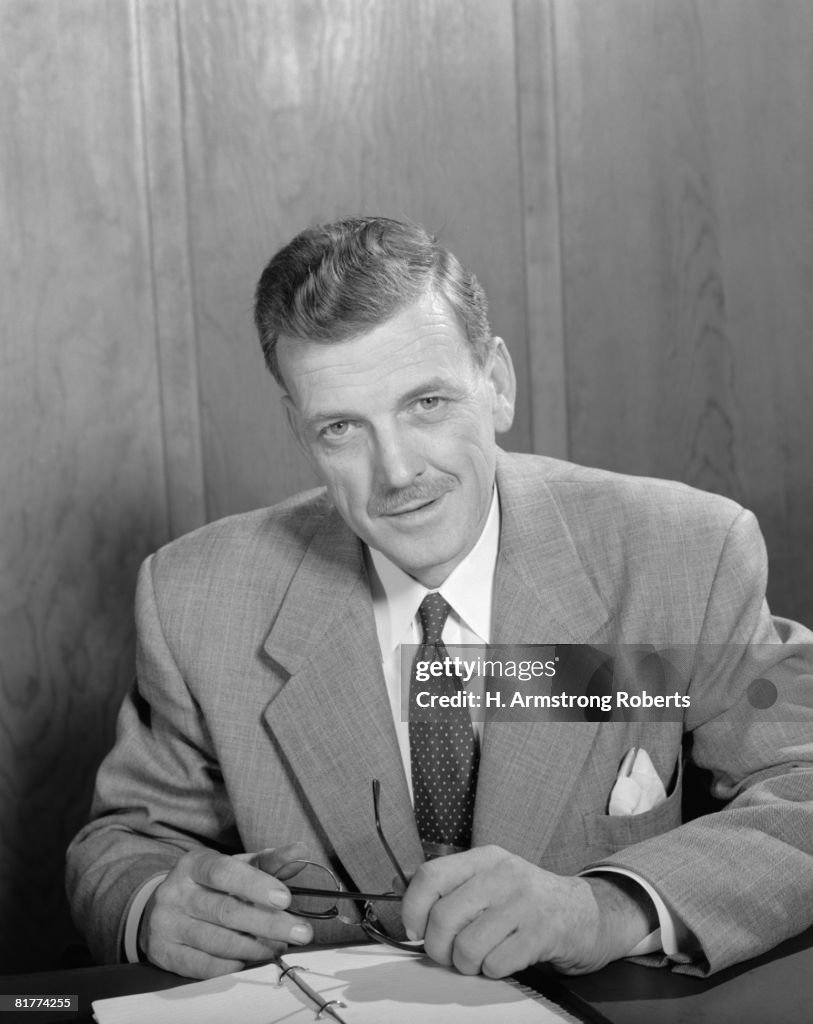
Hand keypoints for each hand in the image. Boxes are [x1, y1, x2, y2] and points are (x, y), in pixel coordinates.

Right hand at [138, 843, 313, 977]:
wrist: (162, 909)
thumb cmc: (210, 885)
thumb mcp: (235, 866)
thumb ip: (268, 862)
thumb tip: (300, 851)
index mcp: (194, 864)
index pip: (224, 872)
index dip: (255, 885)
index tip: (286, 899)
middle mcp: (176, 893)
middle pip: (226, 911)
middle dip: (269, 924)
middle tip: (301, 933)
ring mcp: (167, 925)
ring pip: (218, 942)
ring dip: (256, 948)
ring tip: (280, 946)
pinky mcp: (166, 955)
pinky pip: (205, 966)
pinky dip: (232, 965)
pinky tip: (250, 959)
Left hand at [401, 845, 654, 977]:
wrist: (588, 913)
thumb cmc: (529, 902)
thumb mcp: (494, 881)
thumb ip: (458, 891)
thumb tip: (414, 922)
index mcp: (485, 858)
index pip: (430, 876)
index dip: (413, 910)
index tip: (415, 932)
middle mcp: (502, 874)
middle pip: (444, 917)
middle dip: (439, 949)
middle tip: (450, 956)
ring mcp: (524, 902)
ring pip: (467, 947)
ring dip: (467, 965)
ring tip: (480, 960)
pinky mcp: (542, 933)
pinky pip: (495, 964)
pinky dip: (493, 971)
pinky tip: (504, 961)